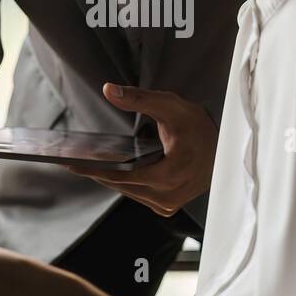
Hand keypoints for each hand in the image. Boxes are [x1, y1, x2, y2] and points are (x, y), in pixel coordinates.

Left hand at [66, 84, 217, 216]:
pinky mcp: (169, 206)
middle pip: (122, 186)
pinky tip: (110, 173)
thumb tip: (109, 89)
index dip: (95, 171)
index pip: (123, 176)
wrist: (223, 145)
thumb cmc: (196, 125)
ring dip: (109, 180)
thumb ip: (138, 98)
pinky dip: (124, 185)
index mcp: (173, 172)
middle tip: (72, 162)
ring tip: (85, 166)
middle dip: (97, 173)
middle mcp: (171, 194)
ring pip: (128, 193)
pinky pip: (137, 196)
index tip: (72, 165)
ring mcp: (170, 202)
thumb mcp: (169, 106)